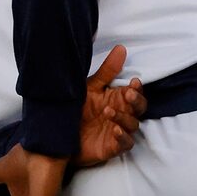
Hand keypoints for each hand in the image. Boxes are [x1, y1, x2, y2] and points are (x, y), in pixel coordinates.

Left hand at [75, 46, 144, 168]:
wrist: (57, 135)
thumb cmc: (76, 109)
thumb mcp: (89, 88)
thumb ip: (106, 71)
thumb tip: (121, 48)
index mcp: (117, 99)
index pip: (135, 93)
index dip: (137, 88)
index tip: (133, 81)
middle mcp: (121, 114)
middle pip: (140, 108)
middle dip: (136, 101)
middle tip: (127, 94)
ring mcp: (118, 130)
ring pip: (133, 125)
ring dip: (124, 118)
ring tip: (108, 111)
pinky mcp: (113, 147)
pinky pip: (125, 143)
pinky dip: (123, 137)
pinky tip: (115, 130)